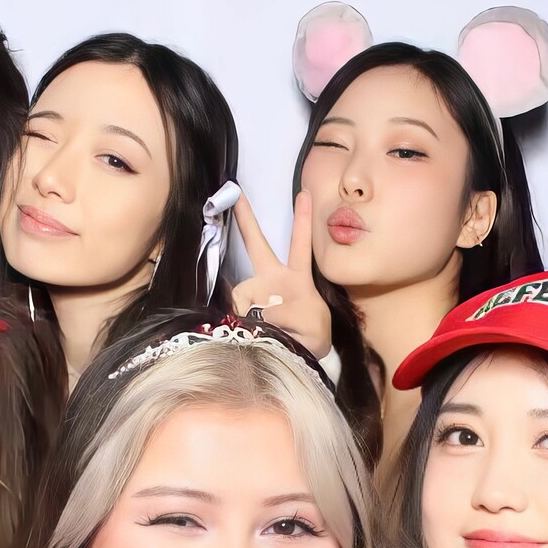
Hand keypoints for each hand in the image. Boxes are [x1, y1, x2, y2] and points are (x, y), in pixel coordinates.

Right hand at [231, 190, 332, 358]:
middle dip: (247, 221)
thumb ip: (287, 318)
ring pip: (244, 293)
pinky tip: (250, 333)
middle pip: (257, 245)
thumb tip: (258, 314)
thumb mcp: (311, 328)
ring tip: (269, 328)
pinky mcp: (242, 308)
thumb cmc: (312, 335)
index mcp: (297, 277)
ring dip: (254, 314)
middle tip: (238, 194)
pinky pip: (236, 310)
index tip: (305, 193)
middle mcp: (273, 279)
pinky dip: (241, 323)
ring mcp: (256, 293)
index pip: (300, 245)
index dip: (303, 220)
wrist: (303, 354)